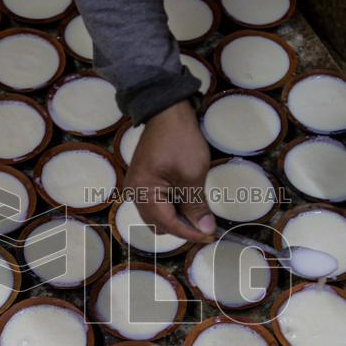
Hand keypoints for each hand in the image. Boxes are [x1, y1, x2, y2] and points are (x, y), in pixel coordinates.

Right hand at [123, 100, 215, 242]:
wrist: (167, 111)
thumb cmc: (180, 139)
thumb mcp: (193, 174)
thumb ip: (196, 205)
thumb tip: (205, 228)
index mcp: (143, 192)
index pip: (167, 224)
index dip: (190, 232)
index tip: (210, 234)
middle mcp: (134, 193)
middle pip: (158, 225)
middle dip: (182, 227)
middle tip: (205, 222)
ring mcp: (137, 187)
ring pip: (157, 216)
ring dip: (177, 217)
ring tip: (198, 210)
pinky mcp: (143, 181)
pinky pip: (156, 204)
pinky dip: (172, 206)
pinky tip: (187, 199)